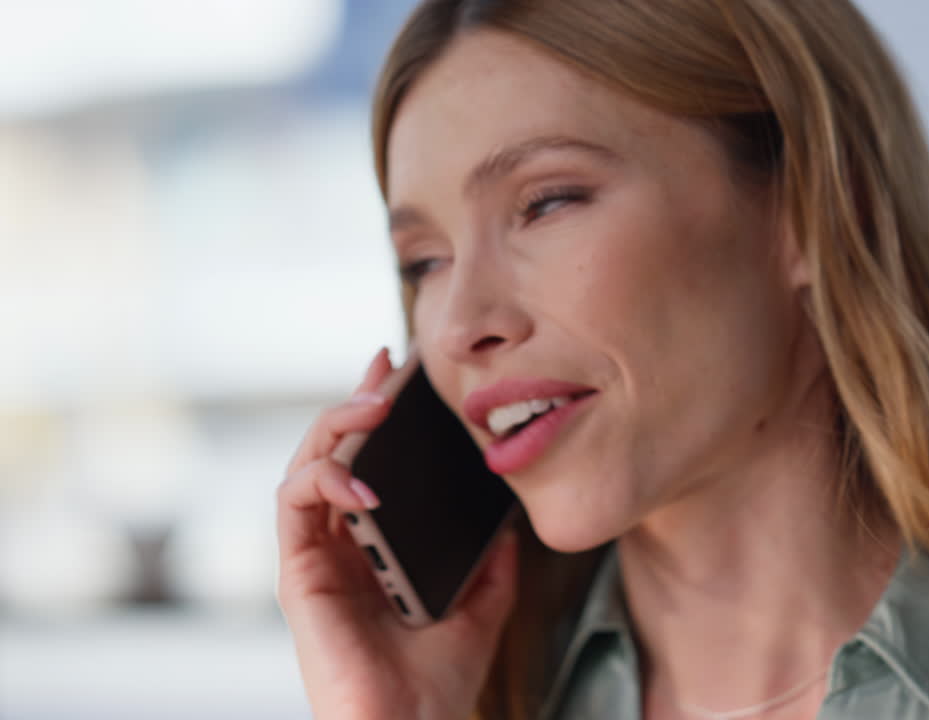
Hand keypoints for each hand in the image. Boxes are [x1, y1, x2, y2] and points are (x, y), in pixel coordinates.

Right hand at [277, 348, 516, 719]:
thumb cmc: (438, 684)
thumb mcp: (482, 605)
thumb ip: (490, 559)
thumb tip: (510, 515)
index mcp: (376, 549)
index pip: (369, 466)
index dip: (378, 415)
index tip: (403, 373)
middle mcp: (340, 547)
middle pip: (334, 454)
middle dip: (355, 402)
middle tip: (387, 368)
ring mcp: (316, 558)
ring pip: (306, 466)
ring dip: (335, 427)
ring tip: (375, 407)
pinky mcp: (298, 576)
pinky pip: (294, 506)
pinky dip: (325, 481)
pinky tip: (363, 484)